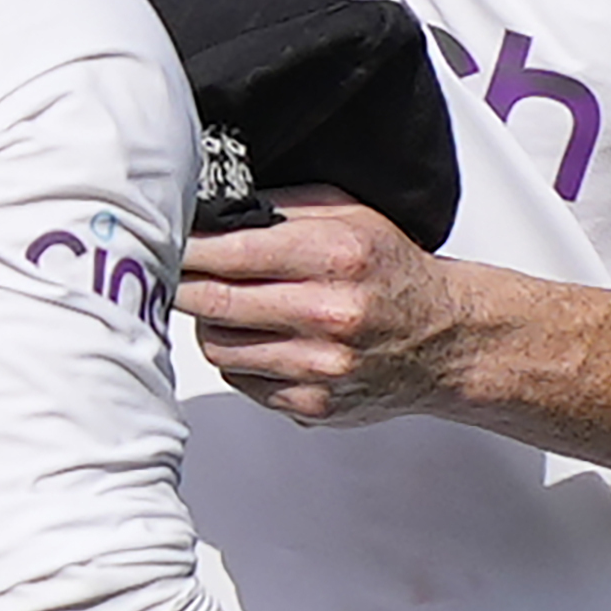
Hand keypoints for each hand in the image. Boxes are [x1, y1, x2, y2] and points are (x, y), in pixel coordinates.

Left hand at [182, 194, 494, 424]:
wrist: (445, 339)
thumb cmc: (392, 271)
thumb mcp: (348, 214)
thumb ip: (280, 206)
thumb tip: (210, 212)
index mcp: (335, 256)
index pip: (230, 252)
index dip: (185, 246)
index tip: (165, 239)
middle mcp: (329, 314)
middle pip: (212, 302)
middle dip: (181, 284)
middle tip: (171, 271)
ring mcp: (321, 366)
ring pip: (218, 346)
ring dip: (209, 323)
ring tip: (223, 304)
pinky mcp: (313, 404)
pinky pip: (241, 380)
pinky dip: (238, 358)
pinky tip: (256, 338)